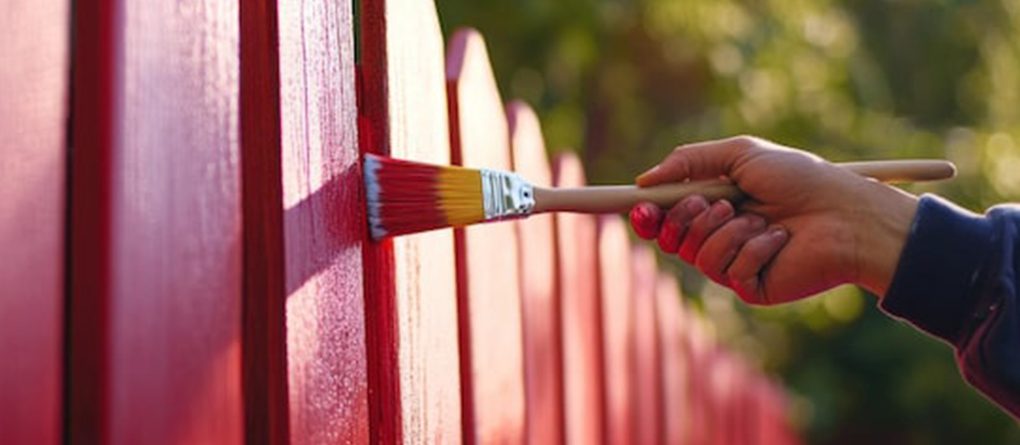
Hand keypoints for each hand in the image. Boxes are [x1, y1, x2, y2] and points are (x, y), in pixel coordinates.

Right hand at [629, 136, 918, 304]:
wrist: (845, 213)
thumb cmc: (801, 179)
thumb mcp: (741, 154)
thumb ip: (690, 160)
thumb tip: (643, 180)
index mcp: (714, 205)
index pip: (667, 216)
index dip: (648, 215)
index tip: (641, 208)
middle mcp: (720, 235)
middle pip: (672, 239)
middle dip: (686, 220)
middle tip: (714, 205)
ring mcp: (734, 263)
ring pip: (697, 255)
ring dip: (727, 231)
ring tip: (760, 218)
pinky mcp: (750, 286)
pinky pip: (728, 271)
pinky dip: (752, 248)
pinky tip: (779, 240)